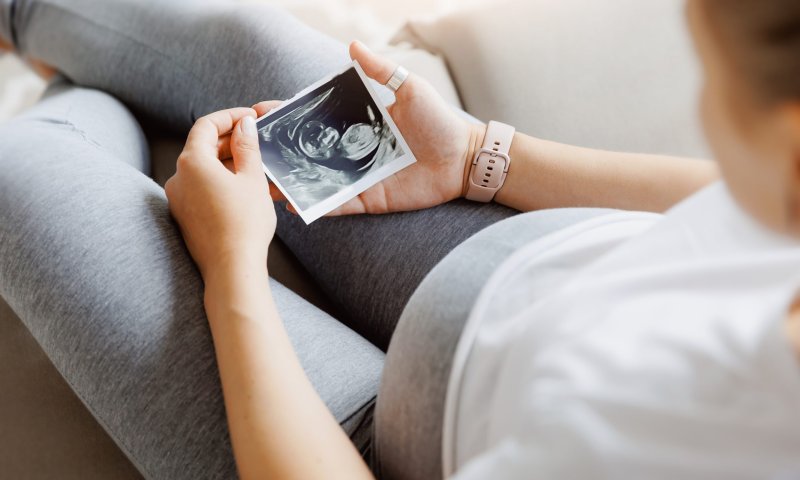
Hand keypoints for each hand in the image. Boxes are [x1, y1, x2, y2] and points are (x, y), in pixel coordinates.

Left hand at [165, 108, 274, 279]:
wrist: (232, 268)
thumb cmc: (244, 223)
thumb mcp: (252, 178)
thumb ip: (247, 146)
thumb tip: (245, 125)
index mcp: (192, 162)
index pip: (206, 125)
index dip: (229, 117)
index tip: (250, 118)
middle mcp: (177, 178)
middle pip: (202, 146)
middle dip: (230, 140)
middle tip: (257, 141)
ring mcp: (178, 199)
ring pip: (202, 169)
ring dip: (226, 162)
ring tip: (255, 167)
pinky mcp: (184, 216)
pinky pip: (200, 188)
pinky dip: (219, 181)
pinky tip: (242, 189)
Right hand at [253, 41, 484, 215]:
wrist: (464, 158)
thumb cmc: (439, 120)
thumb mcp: (409, 88)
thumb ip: (380, 70)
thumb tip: (351, 45)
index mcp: (358, 122)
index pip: (315, 118)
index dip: (288, 116)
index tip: (259, 113)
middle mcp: (352, 151)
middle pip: (309, 151)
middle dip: (279, 151)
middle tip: (249, 150)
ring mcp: (358, 177)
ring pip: (317, 180)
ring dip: (291, 181)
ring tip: (262, 181)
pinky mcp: (369, 200)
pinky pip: (338, 204)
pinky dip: (317, 205)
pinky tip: (292, 204)